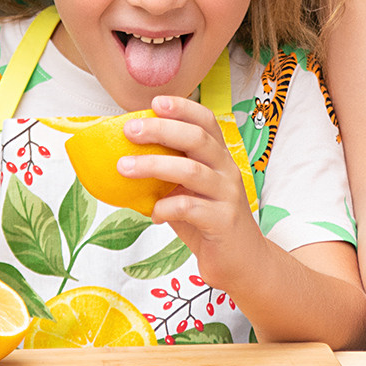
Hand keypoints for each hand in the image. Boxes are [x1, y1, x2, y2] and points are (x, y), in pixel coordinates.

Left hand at [120, 97, 265, 284]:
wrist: (242, 262)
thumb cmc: (208, 221)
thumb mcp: (188, 192)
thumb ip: (167, 175)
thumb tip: (123, 158)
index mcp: (219, 157)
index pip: (206, 121)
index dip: (182, 107)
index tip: (155, 102)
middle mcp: (226, 170)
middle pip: (197, 138)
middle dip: (161, 129)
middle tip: (129, 131)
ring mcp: (227, 195)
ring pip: (191, 170)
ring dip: (153, 166)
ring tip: (124, 168)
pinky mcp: (223, 221)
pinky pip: (190, 208)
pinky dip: (165, 207)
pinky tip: (153, 213)